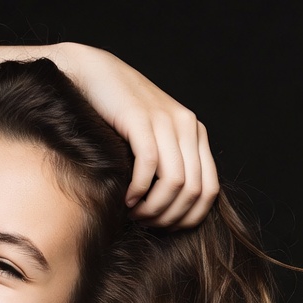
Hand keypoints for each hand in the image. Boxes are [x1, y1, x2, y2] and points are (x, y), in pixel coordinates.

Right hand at [58, 42, 218, 228]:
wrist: (92, 75)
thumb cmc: (117, 116)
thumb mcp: (152, 139)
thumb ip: (168, 162)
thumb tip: (171, 207)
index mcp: (195, 134)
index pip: (209, 191)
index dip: (188, 218)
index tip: (162, 227)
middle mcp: (187, 126)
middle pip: (194, 191)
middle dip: (168, 217)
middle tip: (144, 223)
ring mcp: (166, 120)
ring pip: (175, 183)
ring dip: (153, 208)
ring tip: (134, 214)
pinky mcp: (141, 118)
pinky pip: (150, 165)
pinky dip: (139, 190)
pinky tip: (126, 198)